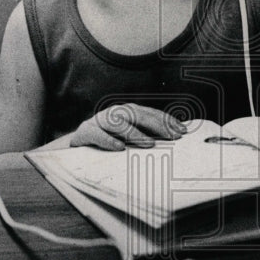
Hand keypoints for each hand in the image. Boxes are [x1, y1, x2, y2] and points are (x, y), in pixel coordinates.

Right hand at [55, 103, 186, 150]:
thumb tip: (173, 138)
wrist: (78, 142)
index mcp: (127, 111)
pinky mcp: (86, 131)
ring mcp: (100, 120)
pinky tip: (120, 148)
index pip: (151, 113)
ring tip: (150, 144)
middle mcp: (115, 112)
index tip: (182, 130)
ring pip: (119, 123)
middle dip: (157, 125)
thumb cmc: (108, 138)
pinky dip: (109, 141)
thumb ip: (146, 133)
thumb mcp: (128, 134)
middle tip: (172, 136)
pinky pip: (98, 135)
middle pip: (138, 115)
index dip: (167, 120)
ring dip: (135, 133)